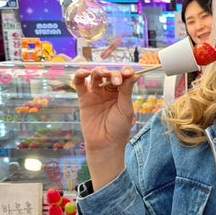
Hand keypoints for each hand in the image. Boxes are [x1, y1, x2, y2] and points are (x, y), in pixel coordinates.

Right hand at [73, 66, 135, 188]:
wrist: (105, 144)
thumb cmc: (119, 128)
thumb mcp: (126, 109)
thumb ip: (126, 91)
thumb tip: (135, 74)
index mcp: (121, 92)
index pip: (123, 77)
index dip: (125, 72)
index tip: (128, 72)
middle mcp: (108, 91)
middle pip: (109, 74)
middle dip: (113, 74)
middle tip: (117, 80)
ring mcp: (96, 93)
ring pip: (95, 76)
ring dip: (99, 71)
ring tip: (103, 73)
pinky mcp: (84, 98)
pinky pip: (80, 84)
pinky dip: (80, 75)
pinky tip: (85, 72)